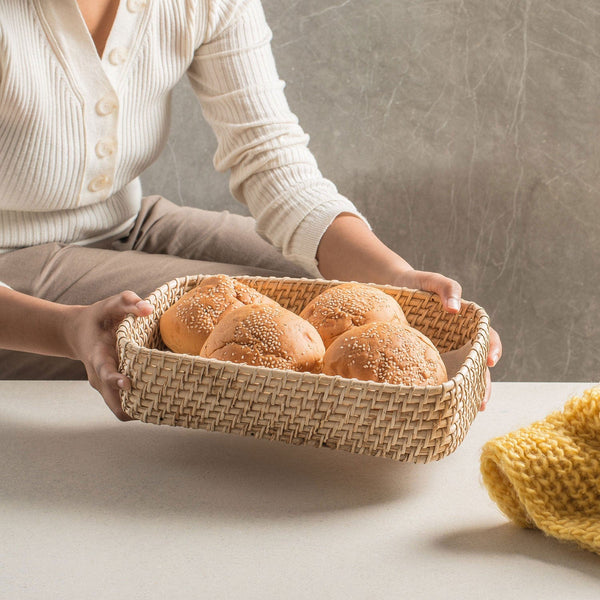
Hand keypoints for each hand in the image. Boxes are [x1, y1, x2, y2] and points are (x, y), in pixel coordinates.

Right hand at [67, 291, 152, 419]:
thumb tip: (148, 308)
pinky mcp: (113, 389)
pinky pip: (127, 405)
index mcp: (97, 356)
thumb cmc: (100, 317)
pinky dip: (141, 406)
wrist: (78, 332)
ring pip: (121, 409)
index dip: (115, 380)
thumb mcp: (111, 304)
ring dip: (140, 411)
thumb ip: (128, 302)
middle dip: (134, 409)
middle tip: (162, 404)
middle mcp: (100, 376)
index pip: (104, 371)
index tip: (128, 383)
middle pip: (114, 403)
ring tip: (167, 406)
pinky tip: (163, 400)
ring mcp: (106, 386)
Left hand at [388, 268, 501, 410]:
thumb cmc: (415, 285)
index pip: (486, 338)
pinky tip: (438, 407)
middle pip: (476, 366)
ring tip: (466, 413)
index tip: (489, 360)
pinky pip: (436, 378)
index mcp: (465, 324)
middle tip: (481, 403)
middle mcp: (456, 342)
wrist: (389, 290)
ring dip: (464, 395)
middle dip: (482, 385)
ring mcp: (441, 353)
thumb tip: (455, 309)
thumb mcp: (431, 281)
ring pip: (458, 377)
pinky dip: (440, 393)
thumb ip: (447, 288)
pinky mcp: (424, 361)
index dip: (492, 349)